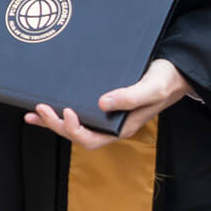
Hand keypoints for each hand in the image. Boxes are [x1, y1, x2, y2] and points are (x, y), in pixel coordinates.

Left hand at [24, 58, 192, 148]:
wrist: (175, 71)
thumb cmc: (167, 80)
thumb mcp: (152, 88)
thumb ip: (131, 97)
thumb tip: (103, 103)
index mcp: (122, 127)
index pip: (93, 139)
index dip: (75, 130)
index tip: (68, 111)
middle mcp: (111, 125)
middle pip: (78, 134)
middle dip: (57, 124)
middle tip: (42, 108)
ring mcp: (105, 116)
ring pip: (74, 125)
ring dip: (53, 121)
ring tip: (35, 112)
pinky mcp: (102, 103)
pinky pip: (76, 112)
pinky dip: (58, 112)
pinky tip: (42, 109)